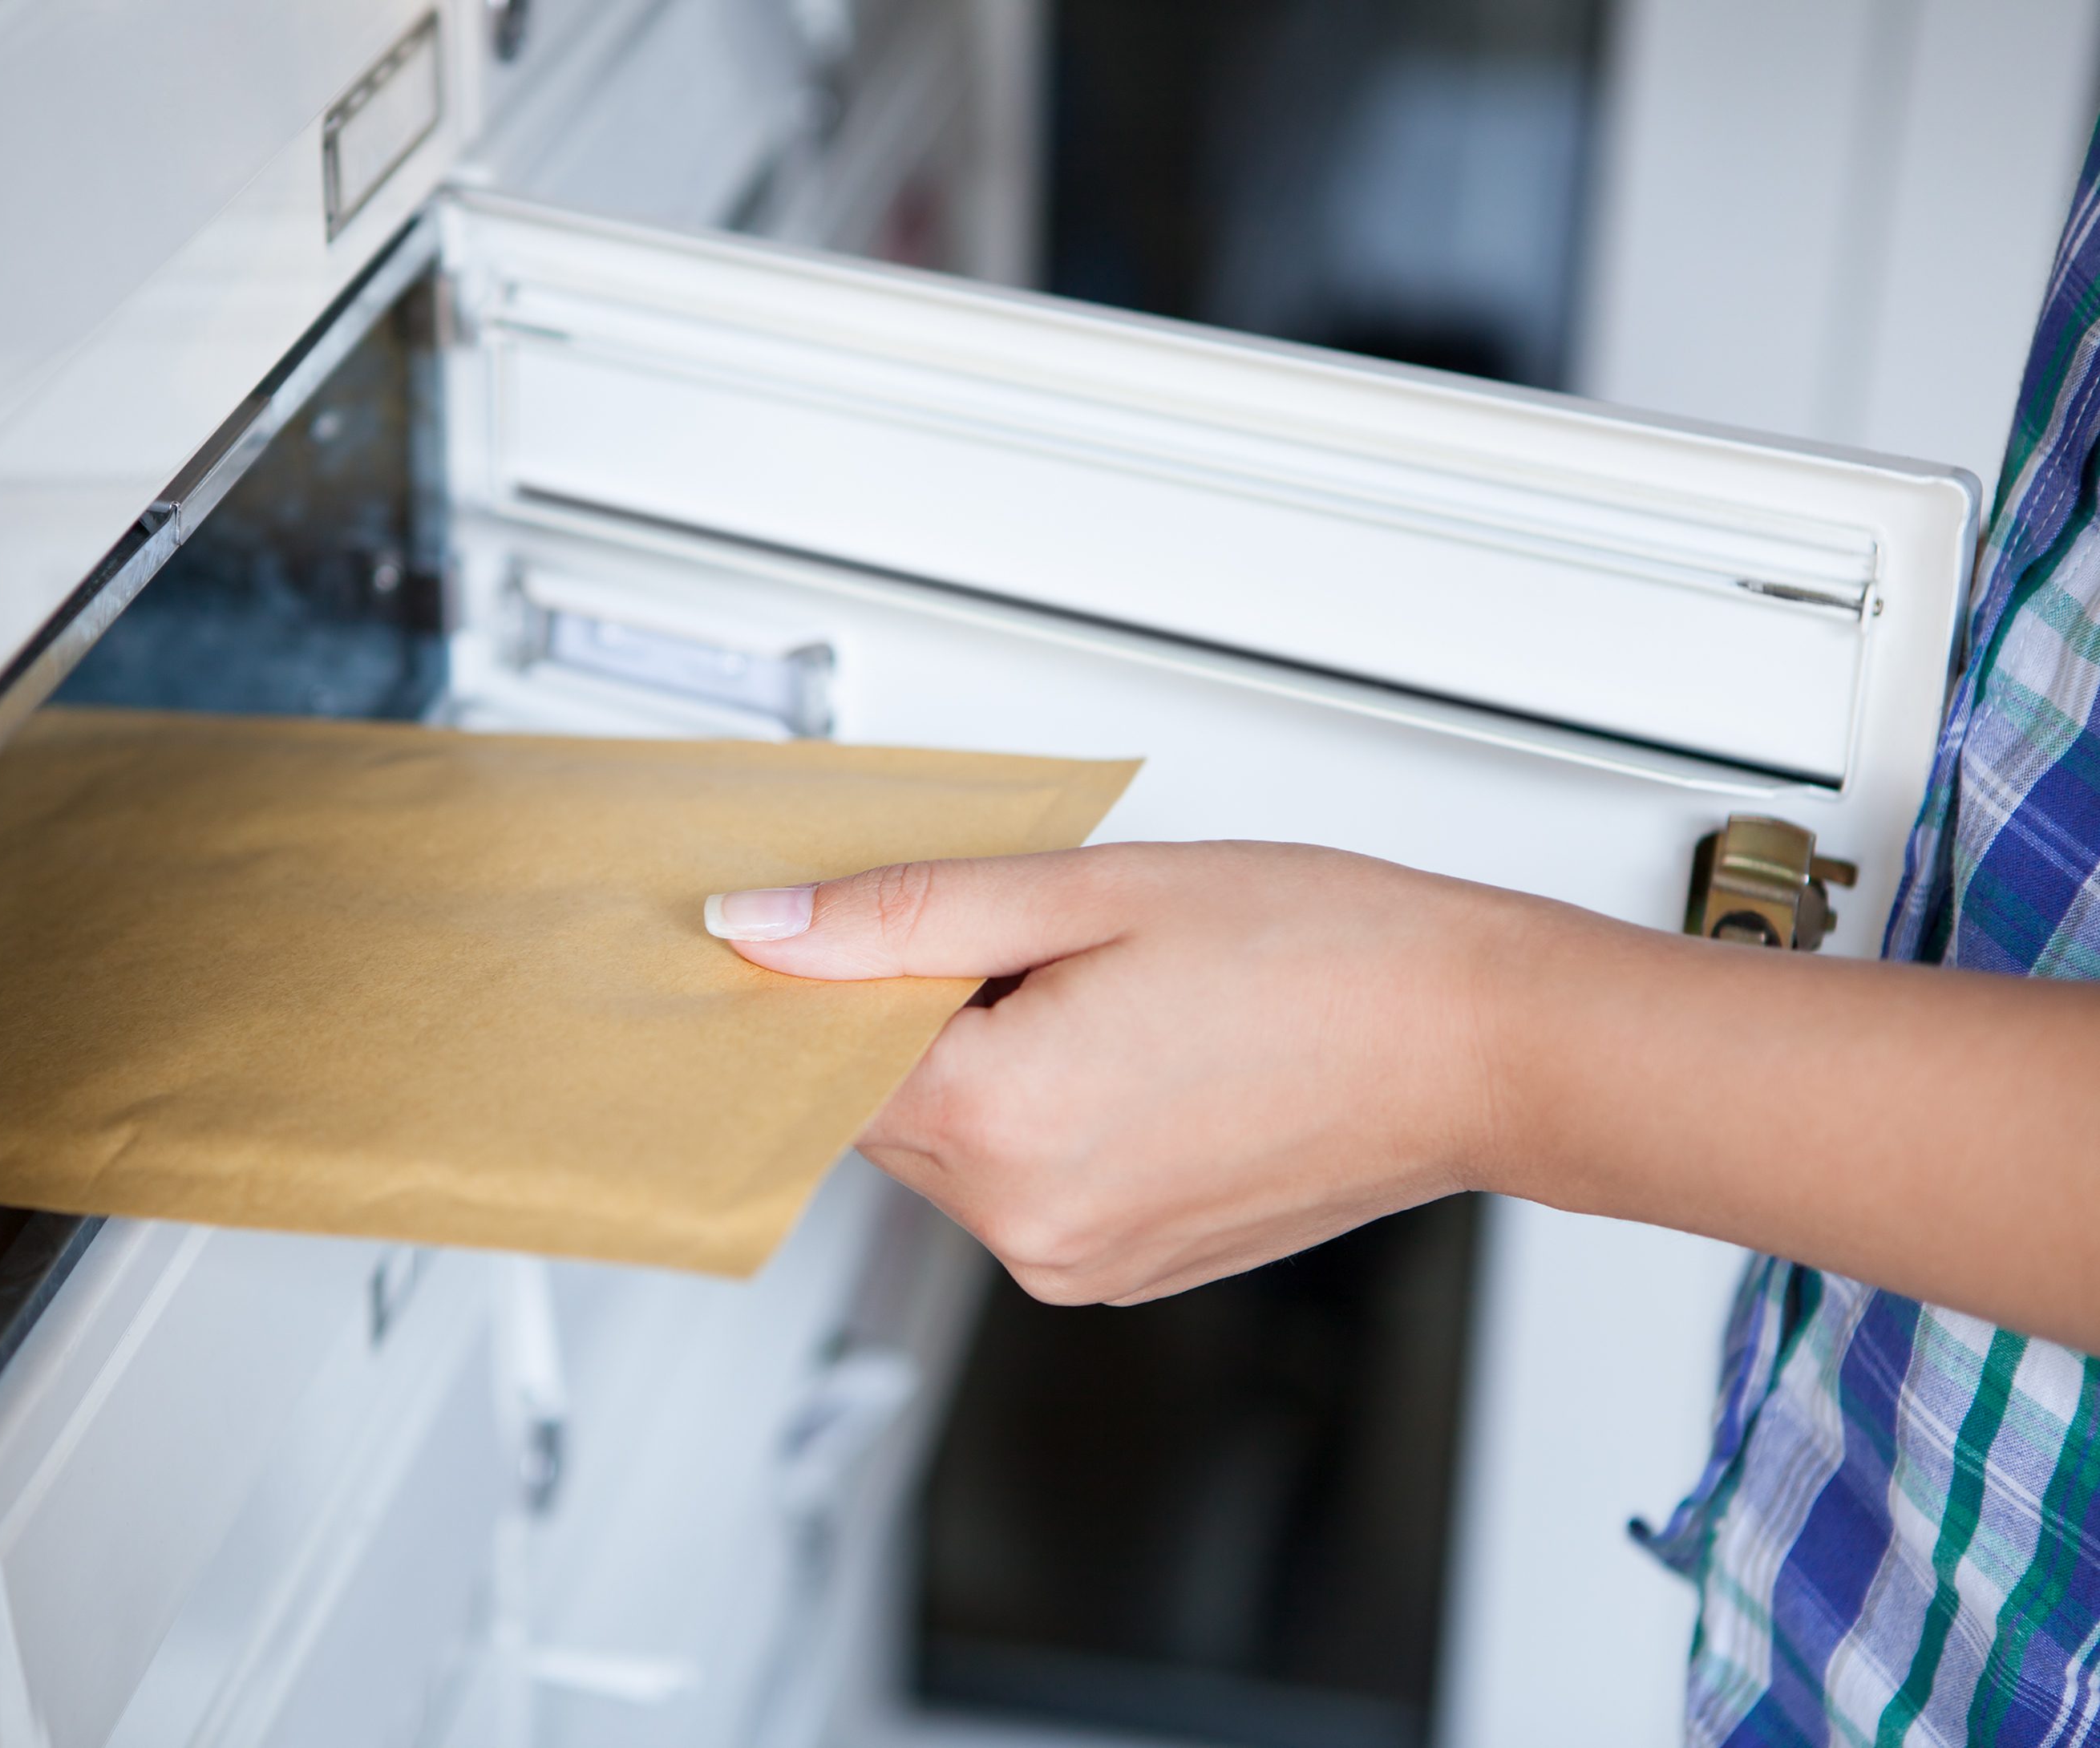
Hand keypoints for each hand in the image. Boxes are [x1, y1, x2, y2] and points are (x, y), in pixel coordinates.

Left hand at [708, 842, 1539, 1304]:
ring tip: (1110, 995)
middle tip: (1033, 940)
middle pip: (885, 1109)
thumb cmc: (1325, 956)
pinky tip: (1134, 1051)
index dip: (831, 979)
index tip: (856, 927)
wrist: (1478, 1042)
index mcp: (1002, 1125)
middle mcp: (1030, 1225)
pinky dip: (1043, 1116)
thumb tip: (762, 931)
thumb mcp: (1086, 894)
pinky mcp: (1128, 1273)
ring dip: (985, 1066)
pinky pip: (1026, 1187)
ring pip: (954, 1149)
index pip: (822, 1060)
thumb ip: (901, 916)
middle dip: (923, 1017)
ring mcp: (1082, 1263)